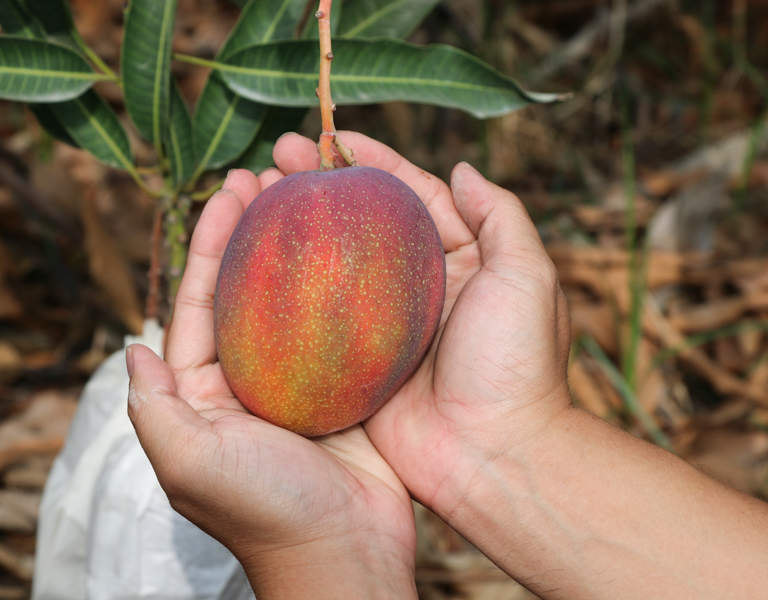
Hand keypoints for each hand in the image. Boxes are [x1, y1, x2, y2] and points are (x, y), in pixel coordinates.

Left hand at [127, 168, 417, 598]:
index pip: (199, 302)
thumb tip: (132, 344)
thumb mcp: (190, 460)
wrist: (346, 553)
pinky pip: (343, 326)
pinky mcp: (347, 388)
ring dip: (302, 249)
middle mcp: (249, 381)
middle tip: (275, 175)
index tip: (231, 188)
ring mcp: (300, 382)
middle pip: (248, 290)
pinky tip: (361, 249)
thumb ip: (154, 404)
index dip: (211, 242)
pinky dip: (347, 286)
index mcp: (205, 392)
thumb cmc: (265, 512)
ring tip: (313, 197)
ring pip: (297, 301)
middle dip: (255, 232)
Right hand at [271, 131, 571, 516]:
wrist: (495, 456)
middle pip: (364, 223)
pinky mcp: (359, 363)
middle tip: (275, 157)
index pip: (412, 195)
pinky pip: (320, 319)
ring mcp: (386, 327)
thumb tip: (465, 167)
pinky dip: (291, 291)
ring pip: (335, 265)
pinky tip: (256, 264)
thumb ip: (501, 215)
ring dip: (300, 229)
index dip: (373, 162)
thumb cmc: (517, 365)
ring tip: (255, 194)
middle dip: (323, 185)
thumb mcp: (527, 277)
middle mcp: (420, 288)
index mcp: (462, 261)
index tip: (330, 135)